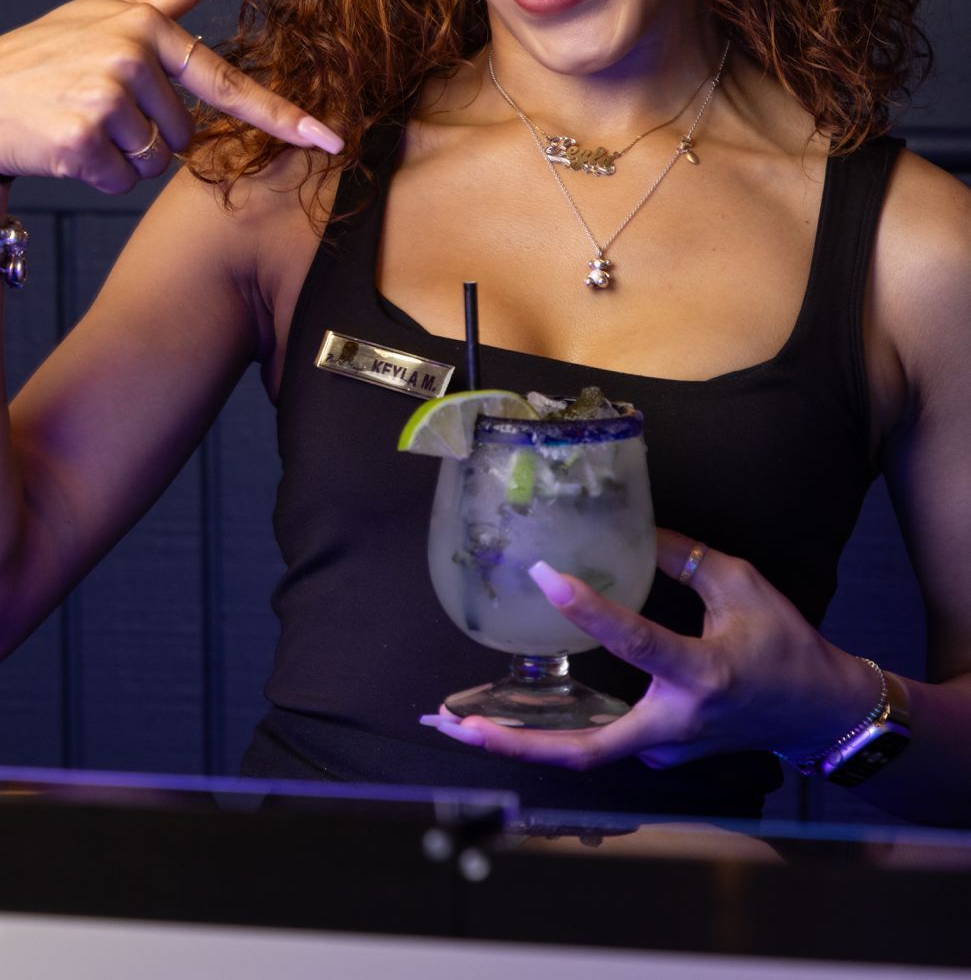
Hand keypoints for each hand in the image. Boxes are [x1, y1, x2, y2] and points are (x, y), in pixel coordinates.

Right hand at [0, 0, 342, 193]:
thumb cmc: (47, 56)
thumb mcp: (109, 14)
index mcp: (148, 28)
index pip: (227, 80)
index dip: (283, 115)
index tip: (331, 139)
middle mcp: (132, 58)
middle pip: (186, 135)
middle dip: (149, 134)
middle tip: (98, 109)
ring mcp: (107, 97)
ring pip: (156, 162)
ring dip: (123, 158)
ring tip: (81, 125)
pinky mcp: (83, 139)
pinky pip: (122, 181)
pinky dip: (97, 175)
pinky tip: (66, 147)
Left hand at [422, 530, 881, 770]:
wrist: (818, 712)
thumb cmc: (784, 645)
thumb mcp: (742, 584)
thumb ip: (682, 555)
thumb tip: (629, 521)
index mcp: (702, 675)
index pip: (635, 642)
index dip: (588, 609)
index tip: (546, 576)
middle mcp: (674, 725)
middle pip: (584, 748)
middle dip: (513, 742)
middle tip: (454, 723)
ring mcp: (664, 749)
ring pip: (584, 752)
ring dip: (519, 742)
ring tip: (458, 722)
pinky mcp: (658, 751)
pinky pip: (600, 741)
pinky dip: (551, 730)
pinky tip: (507, 716)